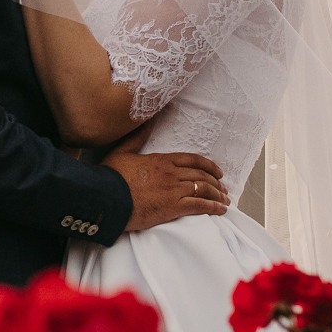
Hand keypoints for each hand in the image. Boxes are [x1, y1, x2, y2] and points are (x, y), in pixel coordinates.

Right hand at [105, 137, 231, 230]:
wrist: (106, 197)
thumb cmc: (111, 177)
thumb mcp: (121, 152)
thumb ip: (135, 138)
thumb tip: (145, 121)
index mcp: (162, 160)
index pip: (192, 159)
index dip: (208, 165)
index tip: (217, 171)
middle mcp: (171, 173)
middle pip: (201, 175)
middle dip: (216, 182)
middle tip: (224, 188)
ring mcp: (173, 190)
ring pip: (203, 189)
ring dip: (218, 194)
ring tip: (225, 200)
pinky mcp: (172, 207)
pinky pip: (199, 205)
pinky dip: (213, 207)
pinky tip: (221, 210)